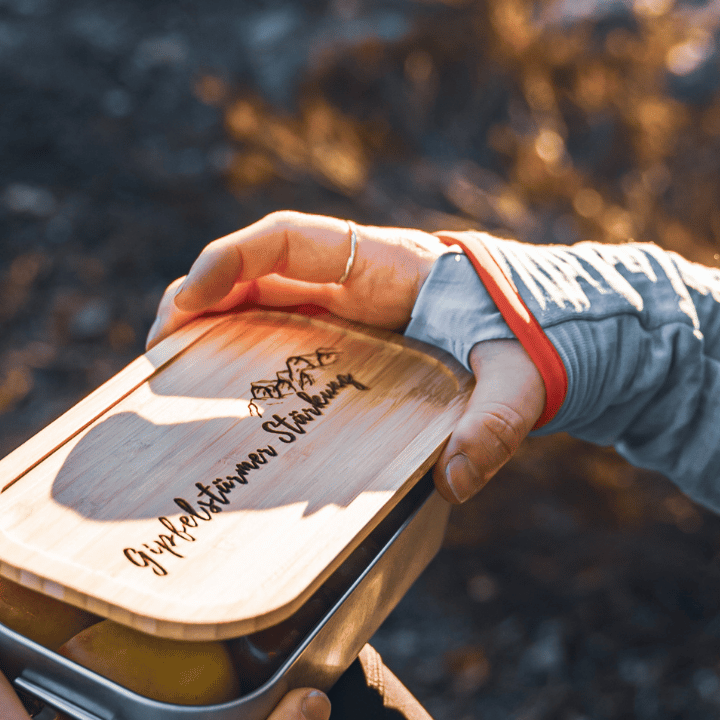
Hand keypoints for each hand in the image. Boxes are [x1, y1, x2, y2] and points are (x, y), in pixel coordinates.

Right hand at [146, 210, 544, 503]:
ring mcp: (347, 312)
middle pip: (255, 273)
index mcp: (387, 265)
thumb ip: (495, 425)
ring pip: (258, 306)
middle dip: (197, 301)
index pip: (291, 238)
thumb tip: (455, 481)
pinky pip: (279, 339)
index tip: (190, 296)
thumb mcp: (521, 379)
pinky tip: (218, 404)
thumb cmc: (536, 340)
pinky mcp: (348, 344)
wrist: (560, 333)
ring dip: (209, 333)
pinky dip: (240, 359)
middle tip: (159, 355)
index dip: (232, 259)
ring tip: (168, 381)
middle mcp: (355, 281)